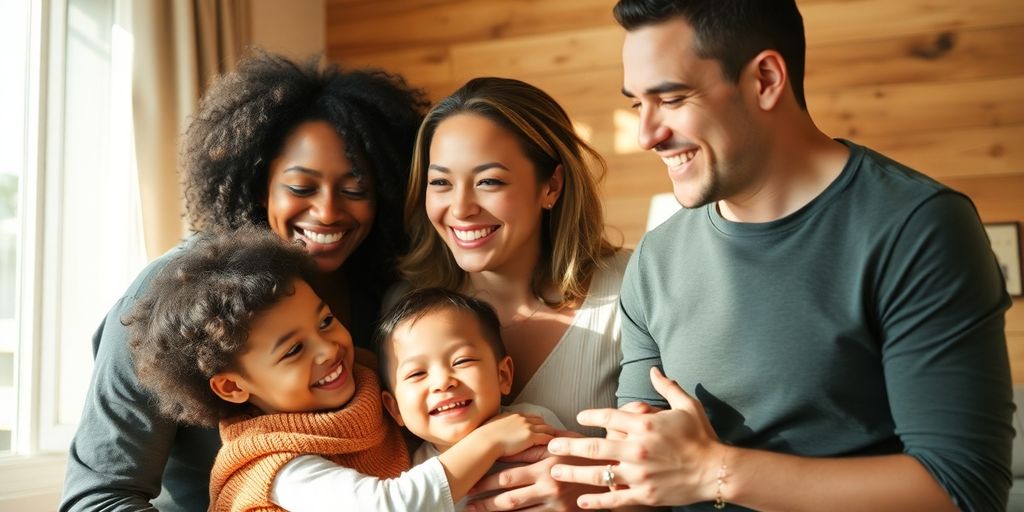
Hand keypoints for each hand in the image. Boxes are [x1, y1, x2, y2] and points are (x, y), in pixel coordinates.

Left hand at [465, 446, 600, 511]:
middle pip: (509, 499)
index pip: (509, 477)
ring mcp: (555, 505)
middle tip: (467, 503)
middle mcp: (548, 488)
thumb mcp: (562, 445)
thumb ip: (536, 445)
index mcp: (546, 467)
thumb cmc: (584, 455)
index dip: (487, 482)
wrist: (613, 475)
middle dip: (485, 502)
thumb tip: (509, 443)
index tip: (472, 483)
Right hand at [476, 413, 555, 457]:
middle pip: (540, 420)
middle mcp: (522, 418)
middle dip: (546, 426)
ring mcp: (527, 426)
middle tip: (553, 432)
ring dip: (552, 433)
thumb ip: (497, 425)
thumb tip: (494, 428)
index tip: (540, 426)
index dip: (537, 422)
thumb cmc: (484, 437)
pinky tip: (555, 446)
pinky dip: (552, 440)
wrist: (485, 441)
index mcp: (513, 415)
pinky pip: (546, 437)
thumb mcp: (490, 426)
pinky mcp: (531, 436)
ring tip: (559, 439)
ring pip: (546, 427)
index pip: (530, 416)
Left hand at [547, 367, 724, 508]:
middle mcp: (637, 448)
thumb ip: (667, 387)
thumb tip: (654, 369)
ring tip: (555, 470)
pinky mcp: (644, 495)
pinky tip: (581, 502)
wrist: (716, 470)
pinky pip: (615, 499)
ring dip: (573, 472)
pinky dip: (596, 501)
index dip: (590, 416)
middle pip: (594, 445)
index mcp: (644, 424)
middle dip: (569, 445)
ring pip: (598, 473)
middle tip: (551, 445)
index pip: (608, 416)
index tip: (578, 417)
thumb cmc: (702, 436)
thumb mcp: (687, 405)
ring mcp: (639, 474)